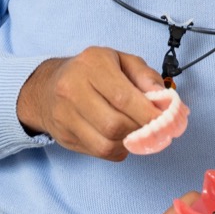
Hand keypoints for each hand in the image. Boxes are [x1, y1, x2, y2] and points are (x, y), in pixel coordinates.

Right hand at [16, 47, 165, 160]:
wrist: (47, 87)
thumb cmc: (91, 72)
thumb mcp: (120, 60)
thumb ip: (145, 75)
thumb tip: (163, 97)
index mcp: (91, 65)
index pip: (123, 97)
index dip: (148, 113)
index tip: (167, 120)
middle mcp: (72, 90)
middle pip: (114, 124)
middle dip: (141, 130)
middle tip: (156, 128)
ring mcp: (64, 116)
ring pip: (106, 144)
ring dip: (130, 142)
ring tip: (139, 132)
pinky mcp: (64, 137)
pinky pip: (99, 153)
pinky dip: (118, 150)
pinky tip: (122, 138)